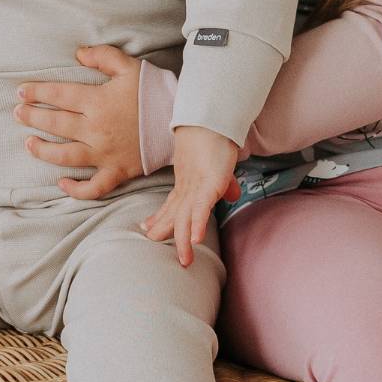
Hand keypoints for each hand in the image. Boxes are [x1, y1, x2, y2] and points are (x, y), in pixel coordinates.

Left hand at [15, 45, 144, 199]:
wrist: (182, 120)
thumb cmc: (154, 91)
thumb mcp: (130, 66)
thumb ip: (102, 56)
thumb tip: (78, 54)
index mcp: (98, 102)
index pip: (58, 95)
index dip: (36, 92)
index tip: (21, 92)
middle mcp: (96, 129)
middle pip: (56, 124)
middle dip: (33, 117)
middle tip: (18, 113)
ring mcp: (105, 153)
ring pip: (65, 156)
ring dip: (43, 150)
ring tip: (28, 144)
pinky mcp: (117, 171)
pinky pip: (93, 187)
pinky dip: (76, 189)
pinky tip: (61, 184)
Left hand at [138, 125, 238, 267]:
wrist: (213, 122)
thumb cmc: (215, 142)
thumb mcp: (219, 168)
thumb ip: (224, 184)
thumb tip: (233, 195)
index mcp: (188, 183)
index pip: (172, 205)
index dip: (161, 218)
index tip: (148, 229)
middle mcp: (189, 188)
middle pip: (175, 214)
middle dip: (164, 231)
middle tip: (152, 242)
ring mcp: (197, 188)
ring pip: (186, 218)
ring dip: (183, 240)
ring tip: (184, 259)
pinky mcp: (209, 185)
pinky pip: (201, 209)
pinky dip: (198, 225)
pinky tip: (196, 240)